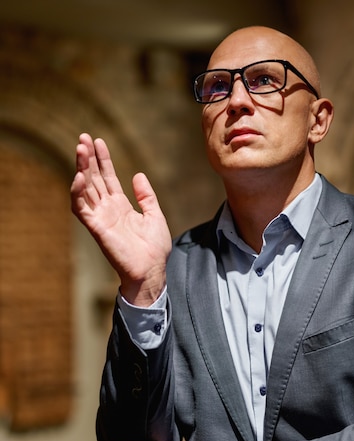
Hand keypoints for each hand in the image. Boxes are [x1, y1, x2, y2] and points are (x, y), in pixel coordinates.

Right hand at [70, 133, 171, 305]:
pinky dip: (78, 192)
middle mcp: (108, 209)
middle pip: (94, 179)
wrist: (151, 270)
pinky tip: (79, 176)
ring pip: (85, 189)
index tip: (99, 141)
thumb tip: (138, 175)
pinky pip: (81, 208)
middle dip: (88, 158)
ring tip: (81, 149)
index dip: (103, 160)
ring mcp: (100, 218)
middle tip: (83, 138)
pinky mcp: (96, 228)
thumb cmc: (154, 248)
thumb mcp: (154, 215)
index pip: (107, 178)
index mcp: (121, 206)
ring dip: (81, 169)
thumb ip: (146, 196)